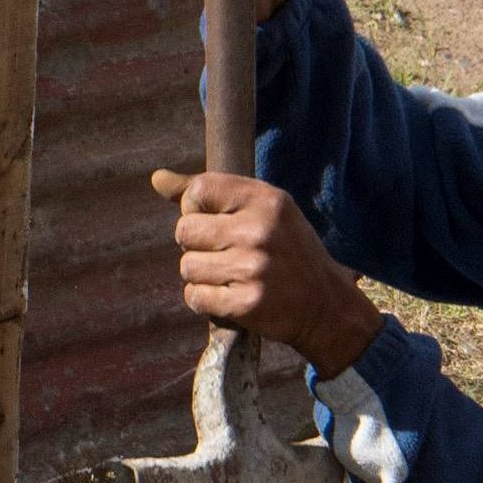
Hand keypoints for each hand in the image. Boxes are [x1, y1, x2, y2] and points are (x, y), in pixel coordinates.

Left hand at [155, 168, 379, 374]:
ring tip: (229, 276)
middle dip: (195, 245)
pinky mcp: (247, 303)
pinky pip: (195, 297)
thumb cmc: (288, 251)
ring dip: (201, 275)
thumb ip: (212, 192)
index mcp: (266, 200)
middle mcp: (260, 231)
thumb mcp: (264, 210)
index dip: (194, 208)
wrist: (325, 305)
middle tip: (223, 253)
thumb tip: (158, 178)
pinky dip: (205, 300)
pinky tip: (229, 296)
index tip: (213, 221)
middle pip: (184, 230)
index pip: (199, 190)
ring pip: (187, 266)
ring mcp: (254, 268)